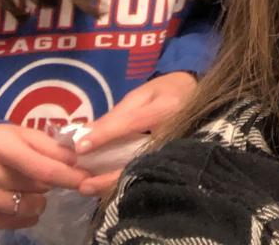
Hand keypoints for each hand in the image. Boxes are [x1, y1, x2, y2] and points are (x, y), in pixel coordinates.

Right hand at [0, 123, 83, 227]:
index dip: (69, 174)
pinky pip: (14, 222)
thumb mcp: (24, 134)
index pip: (44, 168)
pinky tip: (24, 202)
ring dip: (39, 201)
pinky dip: (27, 215)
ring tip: (33, 189)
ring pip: (27, 207)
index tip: (86, 177)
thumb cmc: (2, 143)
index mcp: (1, 146)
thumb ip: (50, 146)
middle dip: (52, 183)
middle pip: (37, 188)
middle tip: (50, 176)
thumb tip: (76, 160)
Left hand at [75, 71, 197, 197]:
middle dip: (108, 175)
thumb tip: (83, 135)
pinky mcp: (171, 164)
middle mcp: (173, 134)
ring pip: (140, 174)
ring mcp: (174, 152)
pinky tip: (103, 188)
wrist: (198, 96)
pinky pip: (144, 176)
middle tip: (82, 184)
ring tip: (86, 187)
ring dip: (111, 184)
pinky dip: (122, 183)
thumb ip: (116, 116)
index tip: (80, 147)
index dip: (105, 135)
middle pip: (136, 160)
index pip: (132, 123)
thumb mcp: (142, 95)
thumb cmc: (167, 92)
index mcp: (166, 109)